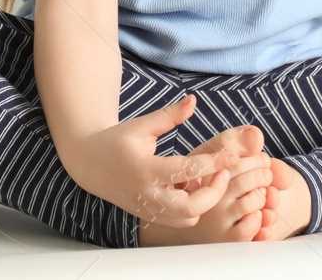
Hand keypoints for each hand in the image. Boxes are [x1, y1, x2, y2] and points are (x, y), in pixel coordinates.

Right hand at [61, 93, 238, 228]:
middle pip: (190, 207)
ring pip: (186, 218)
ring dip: (202, 202)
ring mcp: (147, 208)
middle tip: (223, 174)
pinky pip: (177, 221)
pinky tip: (188, 188)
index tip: (232, 155)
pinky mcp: (148, 216)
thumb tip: (193, 100)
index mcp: (145, 168)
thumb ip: (169, 115)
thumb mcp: (141, 125)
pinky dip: (190, 209)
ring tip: (203, 180)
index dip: (214, 163)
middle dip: (214, 193)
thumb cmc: (116, 141)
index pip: (187, 169)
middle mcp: (146, 194)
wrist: (89, 164)